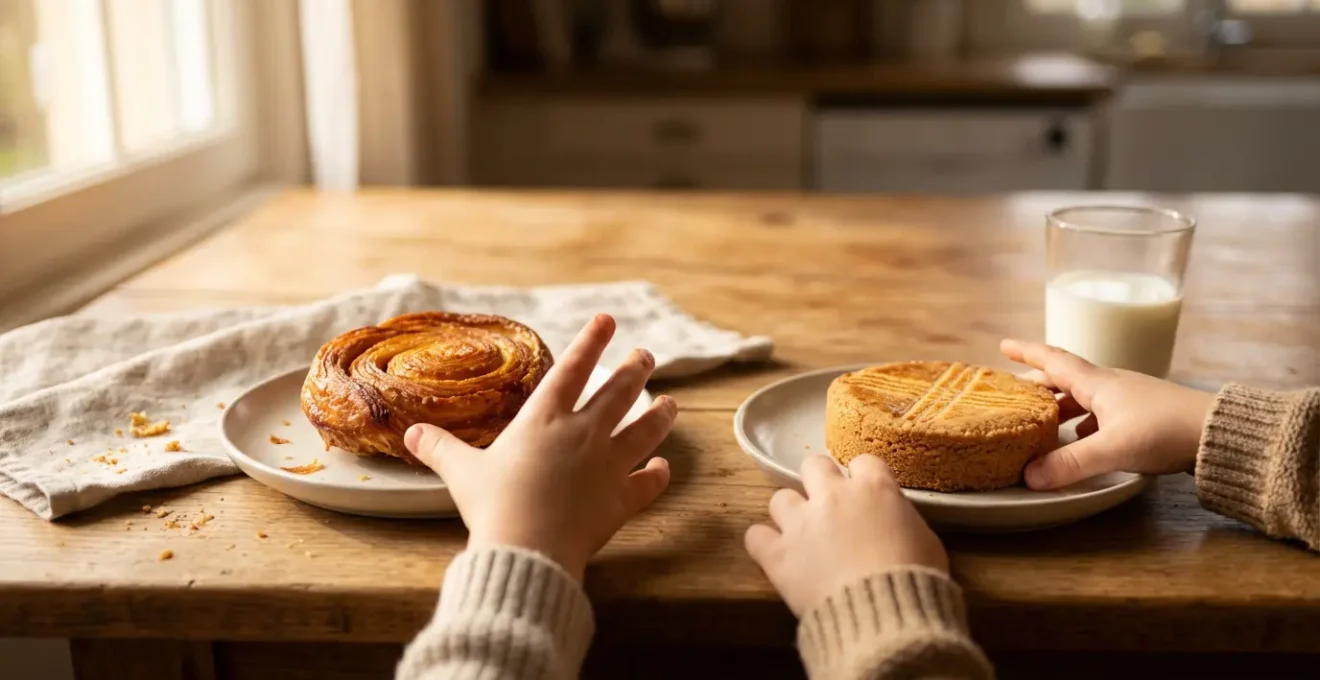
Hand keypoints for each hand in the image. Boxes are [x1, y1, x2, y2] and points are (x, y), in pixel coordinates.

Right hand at [405, 314, 677, 581]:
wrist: (528, 548)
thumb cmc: (493, 506)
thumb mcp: (461, 473)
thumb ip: (440, 449)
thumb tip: (410, 433)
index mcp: (544, 419)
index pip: (573, 369)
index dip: (590, 341)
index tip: (607, 319)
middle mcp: (582, 434)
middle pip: (618, 392)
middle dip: (634, 368)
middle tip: (645, 355)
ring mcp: (607, 465)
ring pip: (645, 430)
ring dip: (661, 414)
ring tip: (673, 403)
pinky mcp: (620, 500)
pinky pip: (647, 483)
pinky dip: (657, 474)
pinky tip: (662, 466)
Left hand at [745, 455, 946, 616]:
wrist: (885, 615)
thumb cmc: (916, 580)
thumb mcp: (926, 542)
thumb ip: (903, 520)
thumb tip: (892, 520)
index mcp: (874, 489)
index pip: (863, 461)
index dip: (863, 478)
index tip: (865, 494)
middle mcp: (832, 496)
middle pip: (813, 464)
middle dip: (819, 481)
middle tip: (827, 506)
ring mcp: (801, 523)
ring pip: (780, 498)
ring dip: (790, 514)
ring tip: (799, 535)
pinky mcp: (778, 554)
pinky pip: (755, 535)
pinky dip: (763, 544)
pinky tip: (774, 555)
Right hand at [1001, 339, 1215, 489]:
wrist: (1217, 434)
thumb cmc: (1165, 429)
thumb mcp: (1112, 448)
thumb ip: (1070, 463)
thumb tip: (1029, 477)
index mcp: (1097, 382)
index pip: (1053, 361)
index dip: (1027, 353)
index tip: (1004, 345)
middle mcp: (1110, 385)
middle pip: (1065, 378)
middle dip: (1038, 384)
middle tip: (1015, 392)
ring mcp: (1128, 399)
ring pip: (1084, 397)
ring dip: (1060, 406)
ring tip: (1042, 422)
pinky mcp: (1143, 416)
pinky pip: (1101, 414)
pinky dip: (1083, 423)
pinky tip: (1082, 439)